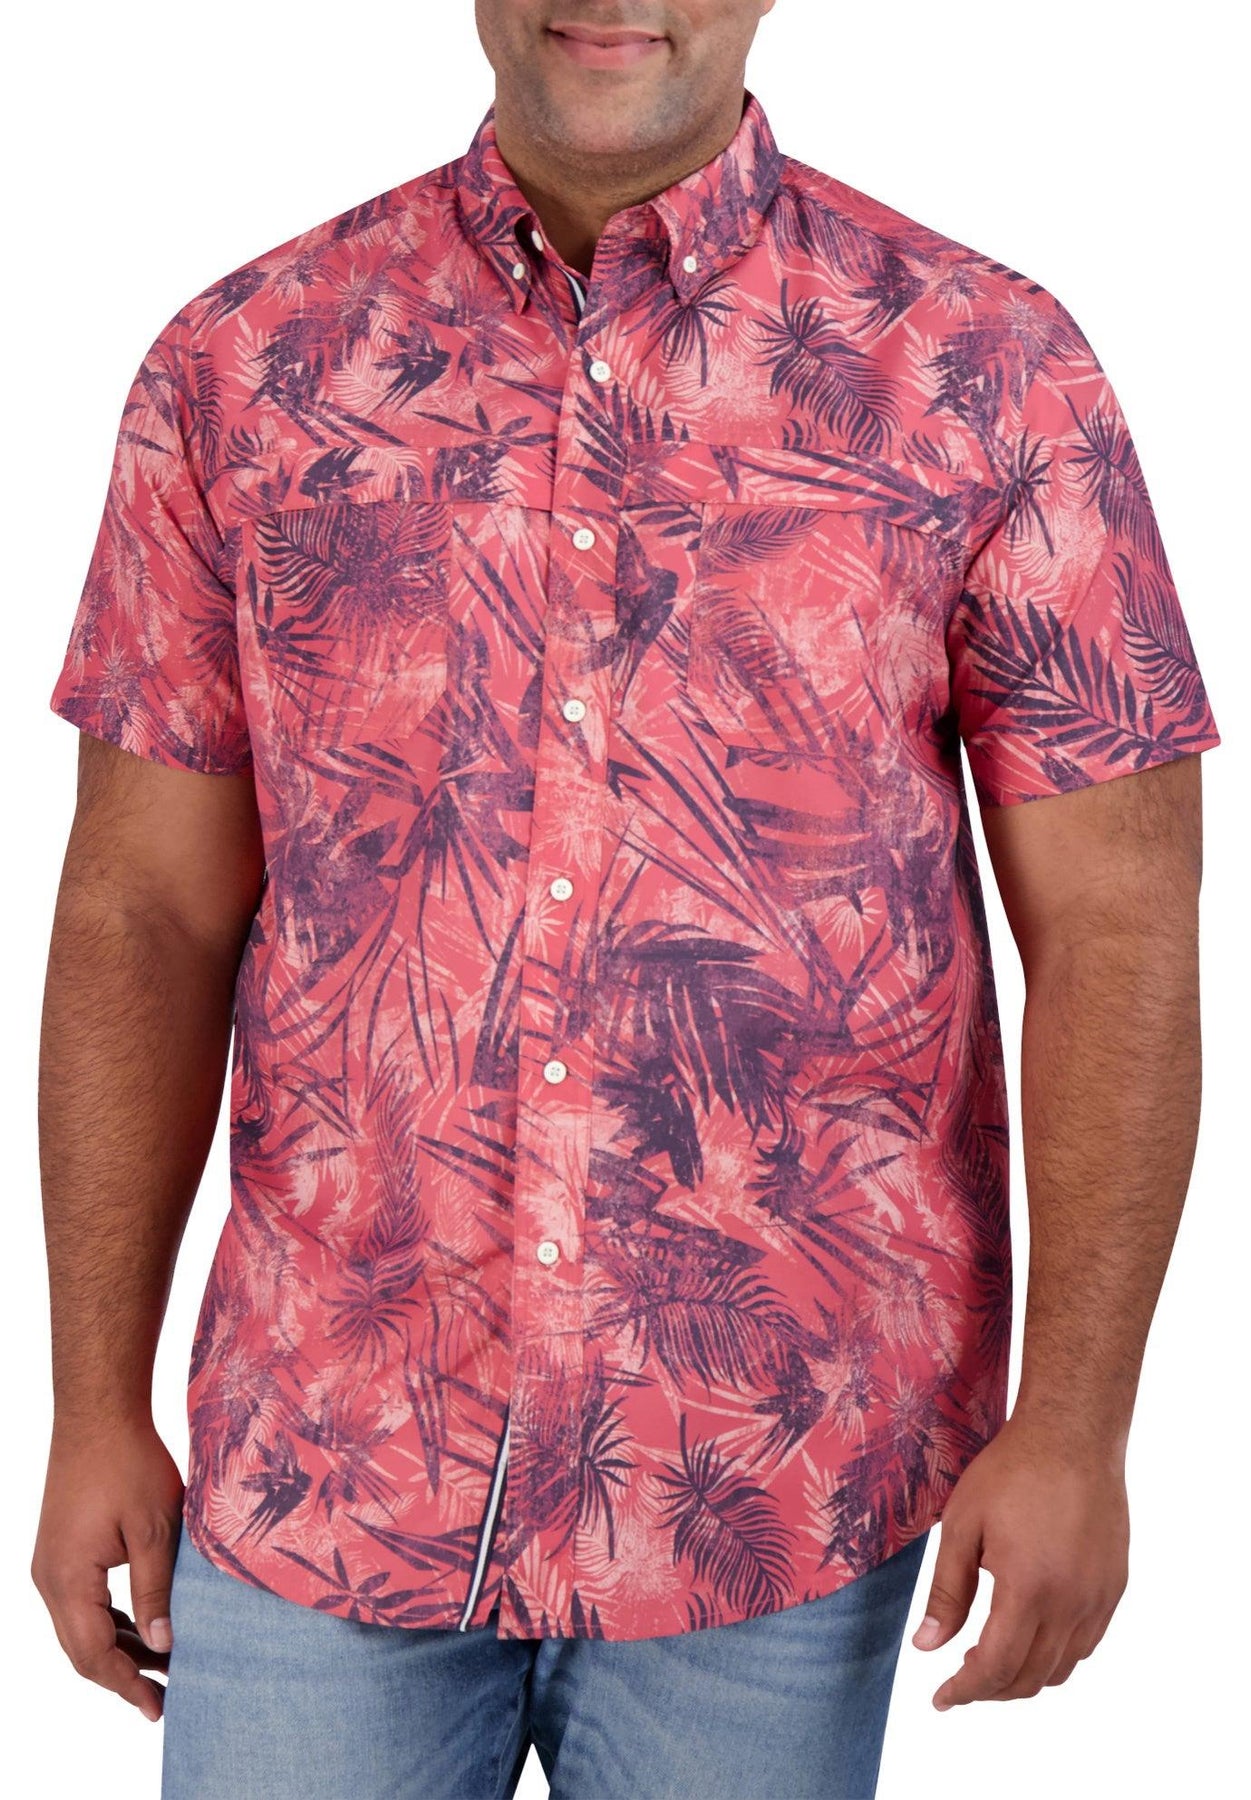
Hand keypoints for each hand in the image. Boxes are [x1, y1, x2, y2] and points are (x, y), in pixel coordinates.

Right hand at [31, 1417, 184, 1722]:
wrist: (97, 1413)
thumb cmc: (128, 1462)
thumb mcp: (154, 1531)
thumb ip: (156, 1592)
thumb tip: (163, 1644)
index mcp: (68, 1581)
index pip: (95, 1655)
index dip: (127, 1685)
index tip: (159, 1707)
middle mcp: (49, 1579)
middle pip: (82, 1648)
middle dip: (123, 1675)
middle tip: (163, 1696)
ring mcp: (51, 1564)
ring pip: (81, 1626)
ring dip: (118, 1647)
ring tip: (161, 1665)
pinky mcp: (60, 1549)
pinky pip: (81, 1601)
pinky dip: (110, 1620)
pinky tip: (141, 1626)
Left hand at [912, 1411, 1128, 1707]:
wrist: (1072, 1434)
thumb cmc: (1011, 1471)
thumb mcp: (962, 1525)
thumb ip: (946, 1592)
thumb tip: (926, 1647)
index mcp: (1028, 1588)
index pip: (996, 1667)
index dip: (966, 1690)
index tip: (941, 1699)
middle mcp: (1071, 1603)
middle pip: (1029, 1677)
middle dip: (990, 1690)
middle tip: (959, 1681)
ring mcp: (1098, 1598)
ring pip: (1061, 1668)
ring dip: (1023, 1677)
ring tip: (989, 1659)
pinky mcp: (1114, 1587)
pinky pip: (1085, 1643)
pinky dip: (1055, 1656)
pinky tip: (1029, 1636)